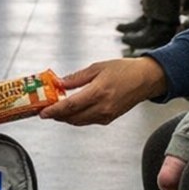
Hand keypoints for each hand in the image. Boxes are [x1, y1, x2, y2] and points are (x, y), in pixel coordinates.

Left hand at [40, 57, 166, 125]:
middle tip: (45, 111)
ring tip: (55, 110)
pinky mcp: (109, 119)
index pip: (70, 106)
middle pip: (72, 117)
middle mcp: (102, 107)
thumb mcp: (98, 67)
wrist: (146, 80)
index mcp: (98, 92)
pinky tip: (71, 110)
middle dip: (56, 116)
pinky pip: (87, 121)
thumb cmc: (124, 70)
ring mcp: (106, 115)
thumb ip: (77, 77)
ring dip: (65, 118)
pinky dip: (77, 118)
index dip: (54, 110)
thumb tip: (60, 83)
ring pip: (79, 121)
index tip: (42, 112)